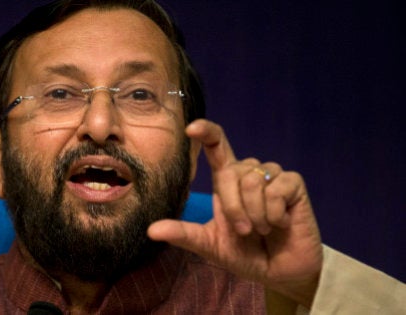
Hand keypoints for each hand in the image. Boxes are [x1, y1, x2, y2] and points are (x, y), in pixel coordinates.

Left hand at [148, 119, 322, 307]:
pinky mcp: (294, 184)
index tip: (191, 128)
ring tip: (262, 229)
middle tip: (244, 231)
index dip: (206, 132)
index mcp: (226, 182)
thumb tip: (151, 230)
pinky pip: (278, 189)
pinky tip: (280, 223)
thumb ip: (184, 234)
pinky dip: (274, 213)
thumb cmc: (244, 254)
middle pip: (231, 171)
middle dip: (233, 206)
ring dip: (255, 213)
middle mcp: (248, 174)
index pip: (216, 146)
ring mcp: (273, 176)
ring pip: (253, 180)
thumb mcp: (210, 245)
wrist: (280, 271)